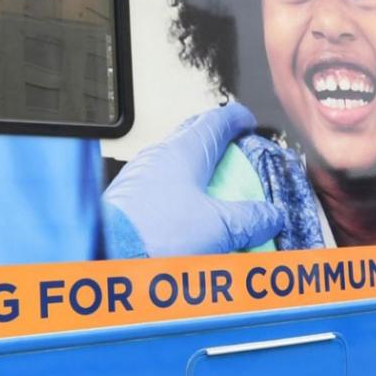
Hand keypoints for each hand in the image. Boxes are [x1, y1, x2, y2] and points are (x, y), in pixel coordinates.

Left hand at [103, 102, 284, 256]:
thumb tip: (270, 215)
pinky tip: (187, 218)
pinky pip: (160, 188)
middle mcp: (158, 157)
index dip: (237, 119)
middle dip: (216, 143)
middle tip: (234, 155)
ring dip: (197, 171)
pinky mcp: (127, 201)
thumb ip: (250, 219)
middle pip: (192, 137)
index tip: (248, 122)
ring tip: (214, 193)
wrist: (105, 257)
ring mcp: (139, 178)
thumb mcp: (219, 228)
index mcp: (183, 151)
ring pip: (175, 163)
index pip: (215, 120)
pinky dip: (180, 195)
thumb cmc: (154, 236)